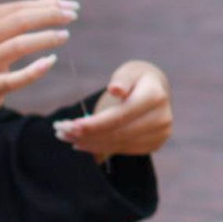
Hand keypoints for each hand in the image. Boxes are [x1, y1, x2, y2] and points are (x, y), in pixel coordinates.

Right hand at [0, 0, 77, 138]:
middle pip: (18, 22)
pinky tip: (51, 61)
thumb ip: (21, 15)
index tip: (71, 6)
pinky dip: (36, 70)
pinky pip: (16, 79)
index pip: (15, 8)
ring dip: (46, 37)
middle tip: (73, 15)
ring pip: (18, 46)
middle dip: (49, 15)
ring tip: (65, 34)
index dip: (45, 6)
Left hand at [56, 60, 173, 158]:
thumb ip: (122, 79)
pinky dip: (100, 147)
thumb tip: (116, 90)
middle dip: (87, 134)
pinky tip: (83, 142)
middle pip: (118, 133)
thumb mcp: (128, 72)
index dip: (95, 123)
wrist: (156, 91)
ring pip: (118, 144)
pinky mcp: (154, 144)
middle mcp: (162, 118)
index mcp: (155, 96)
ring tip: (66, 137)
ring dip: (89, 142)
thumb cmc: (135, 79)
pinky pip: (122, 149)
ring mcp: (160, 133)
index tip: (70, 125)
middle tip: (60, 132)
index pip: (120, 115)